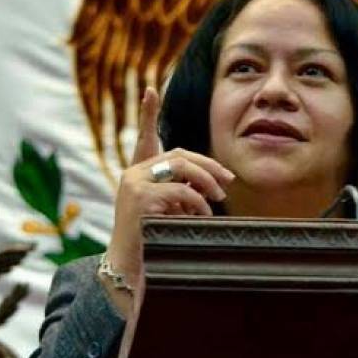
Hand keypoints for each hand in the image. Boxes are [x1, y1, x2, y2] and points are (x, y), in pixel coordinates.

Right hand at [102, 88, 233, 310]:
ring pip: (180, 168)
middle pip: (179, 155)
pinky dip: (196, 202)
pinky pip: (179, 191)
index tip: (151, 90)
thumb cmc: (153, 239)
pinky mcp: (138, 198)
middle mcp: (133, 173)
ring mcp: (133, 183)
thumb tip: (214, 183)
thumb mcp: (169, 209)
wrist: (129, 267)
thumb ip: (183, 191)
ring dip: (205, 181)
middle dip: (208, 165)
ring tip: (217, 198)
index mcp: (139, 172)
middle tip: (228, 181)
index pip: (145, 136)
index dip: (148, 112)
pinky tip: (201, 215)